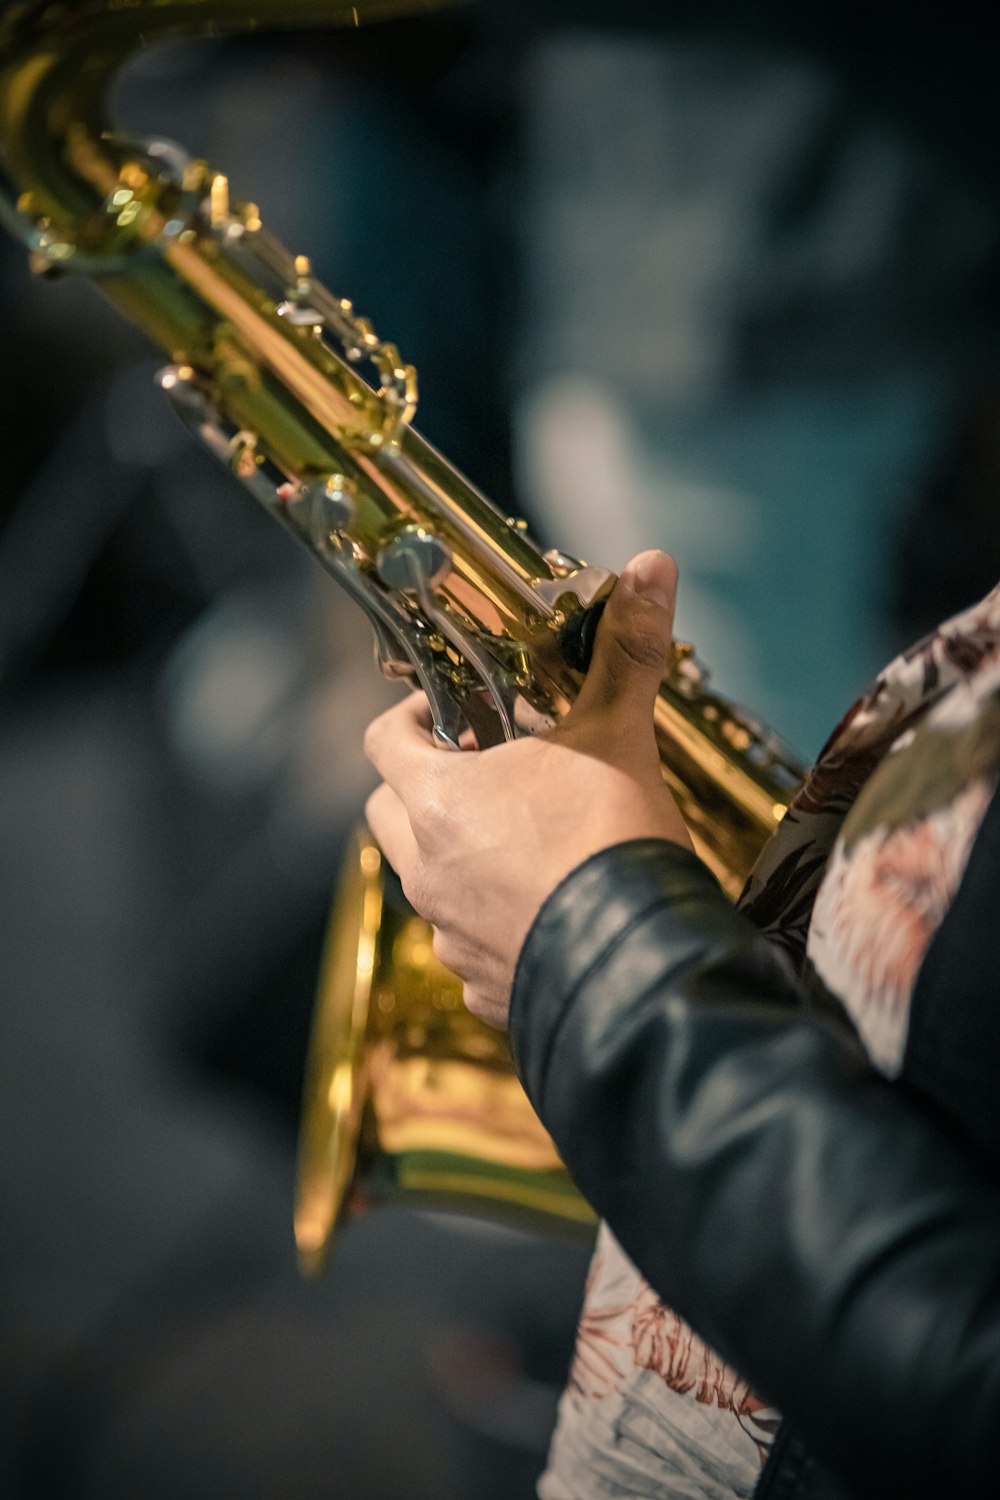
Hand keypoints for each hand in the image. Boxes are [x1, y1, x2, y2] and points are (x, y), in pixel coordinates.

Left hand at [363, 550, 691, 1028]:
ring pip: (427, 881)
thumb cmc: (612, 839)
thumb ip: (626, 651)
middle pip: (388, 811)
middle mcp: (426, 869)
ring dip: (458, 856)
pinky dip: (489, 923)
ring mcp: (449, 933)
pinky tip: (544, 911)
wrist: (637, 962)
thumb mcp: (619, 734)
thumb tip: (654, 563)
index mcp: (437, 799)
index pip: (383, 740)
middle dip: (426, 786)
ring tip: (525, 842)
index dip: (411, 716)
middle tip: (490, 772)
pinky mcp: (481, 987)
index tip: (456, 711)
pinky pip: (466, 945)